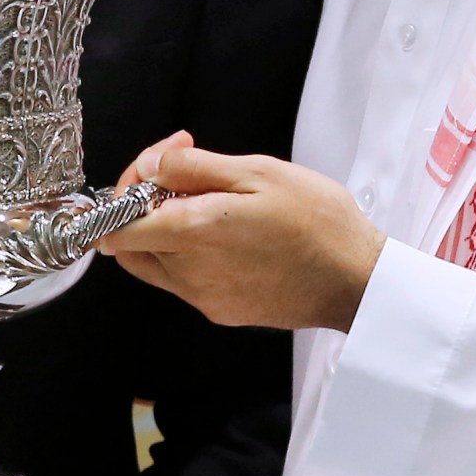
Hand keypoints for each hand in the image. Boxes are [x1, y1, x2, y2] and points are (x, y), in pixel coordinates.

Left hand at [101, 137, 384, 331]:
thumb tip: (149, 166)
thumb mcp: (259, 172)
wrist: (357, 280)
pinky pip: (185, 280)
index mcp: (196, 232)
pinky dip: (191, 253)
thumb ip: (194, 169)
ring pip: (156, 263)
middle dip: (143, 207)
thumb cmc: (318, 221)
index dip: (127, 189)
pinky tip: (229, 232)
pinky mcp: (221, 311)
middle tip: (182, 178)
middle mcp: (191, 273)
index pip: (117, 226)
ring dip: (167, 231)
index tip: (160, 165)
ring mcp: (205, 297)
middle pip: (131, 246)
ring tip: (212, 203)